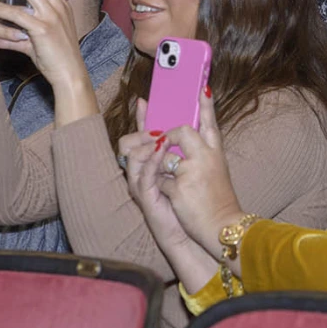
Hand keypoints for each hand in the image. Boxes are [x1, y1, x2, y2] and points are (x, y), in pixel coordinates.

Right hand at [121, 99, 196, 251]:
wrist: (198, 227)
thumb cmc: (196, 198)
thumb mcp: (194, 164)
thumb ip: (189, 143)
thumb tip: (198, 114)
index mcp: (155, 161)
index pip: (142, 134)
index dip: (142, 117)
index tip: (145, 100)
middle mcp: (144, 170)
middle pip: (128, 142)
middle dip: (144, 130)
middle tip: (160, 129)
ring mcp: (142, 182)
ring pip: (131, 154)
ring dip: (147, 143)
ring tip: (161, 139)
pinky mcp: (145, 195)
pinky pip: (142, 173)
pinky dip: (151, 159)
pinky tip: (161, 151)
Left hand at [158, 88, 244, 252]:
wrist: (223, 226)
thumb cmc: (218, 201)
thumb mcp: (216, 173)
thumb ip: (200, 156)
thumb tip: (176, 143)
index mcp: (217, 153)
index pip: (211, 122)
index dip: (207, 104)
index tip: (203, 87)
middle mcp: (207, 157)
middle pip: (183, 131)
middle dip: (170, 137)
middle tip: (165, 144)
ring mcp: (193, 170)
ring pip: (166, 156)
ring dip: (163, 167)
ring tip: (174, 180)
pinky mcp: (180, 185)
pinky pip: (160, 179)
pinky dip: (162, 188)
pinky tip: (174, 197)